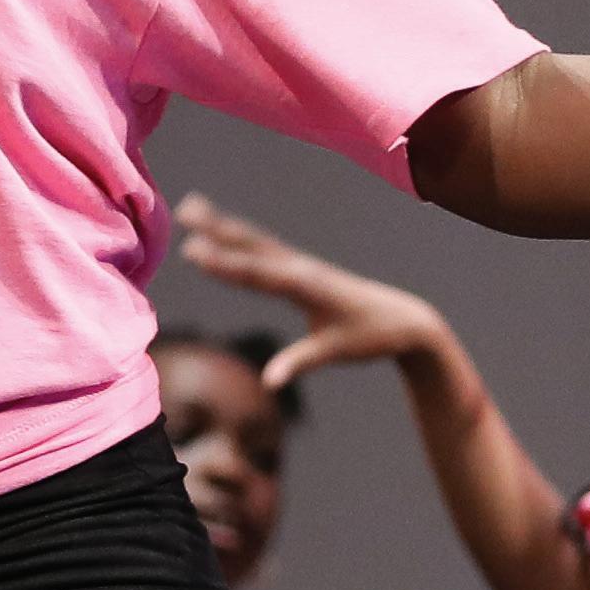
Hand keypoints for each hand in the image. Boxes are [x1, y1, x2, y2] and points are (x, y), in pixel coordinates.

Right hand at [173, 195, 448, 391]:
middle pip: (251, 245)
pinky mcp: (301, 268)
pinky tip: (223, 229)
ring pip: (255, 241)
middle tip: (185, 211)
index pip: (256, 274)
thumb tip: (269, 383)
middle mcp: (301, 267)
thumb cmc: (371, 336)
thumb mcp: (335, 352)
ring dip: (223, 224)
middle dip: (217, 229)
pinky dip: (239, 236)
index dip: (223, 264)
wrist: (404, 319)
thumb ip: (299, 363)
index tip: (193, 252)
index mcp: (306, 285)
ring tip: (192, 207)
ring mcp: (300, 264)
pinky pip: (264, 247)